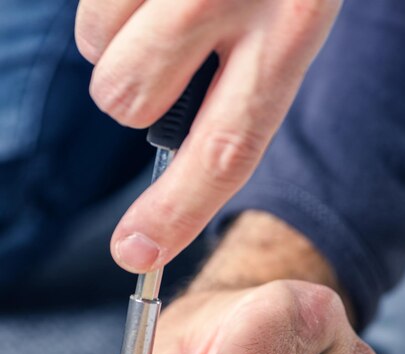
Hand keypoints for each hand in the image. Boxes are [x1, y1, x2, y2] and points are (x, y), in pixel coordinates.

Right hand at [75, 0, 340, 273]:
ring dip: (117, 47)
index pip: (227, 151)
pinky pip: (88, 10)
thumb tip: (177, 148)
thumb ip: (243, 89)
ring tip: (166, 9)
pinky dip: (109, 10)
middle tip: (167, 62)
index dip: (178, 213)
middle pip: (133, 104)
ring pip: (101, 57)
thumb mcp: (290, 28)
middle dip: (131, 102)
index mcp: (293, 33)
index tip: (137, 255)